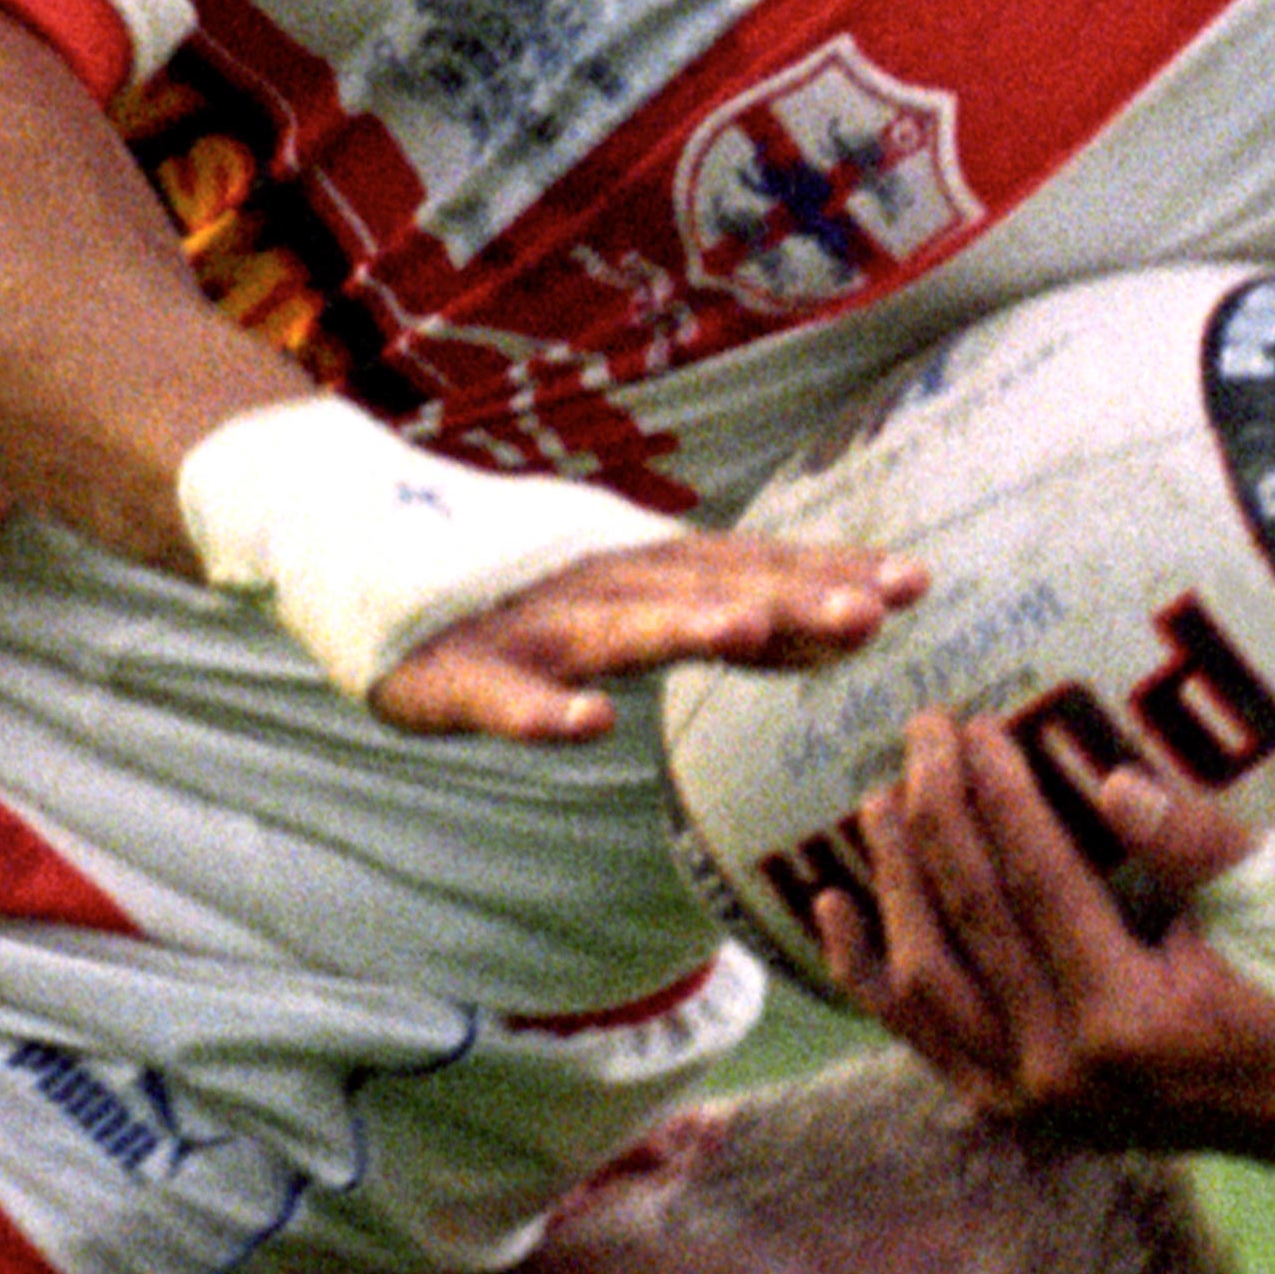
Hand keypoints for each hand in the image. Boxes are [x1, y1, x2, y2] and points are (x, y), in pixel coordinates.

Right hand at [359, 524, 916, 747]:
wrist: (359, 547)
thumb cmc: (519, 587)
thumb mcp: (633, 591)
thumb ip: (733, 610)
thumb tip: (855, 618)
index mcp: (644, 573)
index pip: (750, 569)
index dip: (827, 576)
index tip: (916, 583)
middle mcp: (596, 587)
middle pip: (701, 593)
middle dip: (785, 601)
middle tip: (869, 612)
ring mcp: (526, 629)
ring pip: (611, 631)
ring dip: (678, 628)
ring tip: (745, 629)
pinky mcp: (454, 675)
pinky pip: (502, 701)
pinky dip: (542, 713)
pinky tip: (586, 726)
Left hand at [800, 715, 1274, 1158]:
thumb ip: (1201, 847)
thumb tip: (1115, 785)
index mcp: (1127, 1021)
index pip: (1037, 883)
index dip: (998, 797)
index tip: (975, 726)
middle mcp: (1060, 1071)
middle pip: (969, 918)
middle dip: (936, 815)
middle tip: (920, 735)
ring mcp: (1022, 1098)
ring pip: (924, 976)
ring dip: (893, 881)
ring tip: (877, 801)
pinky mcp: (1001, 1105)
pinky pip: (913, 1032)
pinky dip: (864, 971)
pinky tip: (831, 905)